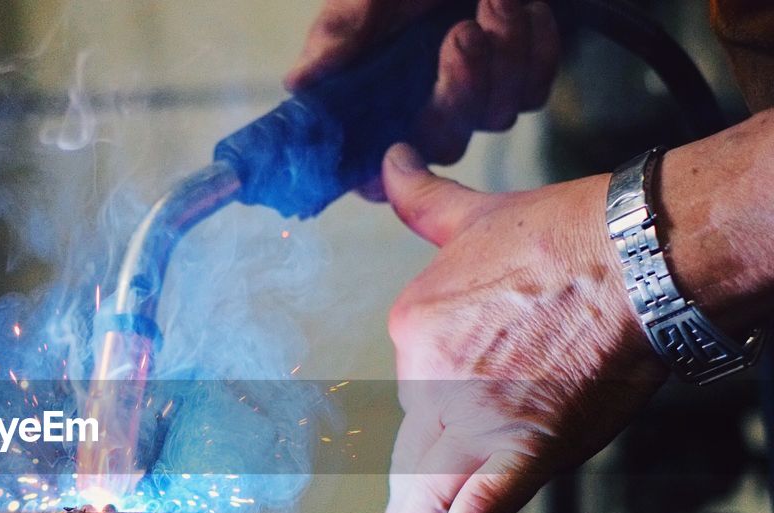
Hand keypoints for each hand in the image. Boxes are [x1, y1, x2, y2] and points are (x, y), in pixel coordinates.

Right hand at [286, 0, 560, 178]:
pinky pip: (533, 91)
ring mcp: (471, 101)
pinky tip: (519, 7)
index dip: (381, 177)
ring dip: (503, 54)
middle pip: (445, 145)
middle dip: (460, 90)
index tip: (397, 146)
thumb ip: (340, 32)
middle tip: (462, 33)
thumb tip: (298, 82)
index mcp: (372, 101)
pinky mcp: (517, 81)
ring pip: (497, 116)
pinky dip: (534, 48)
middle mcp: (420, 112)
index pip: (372, 169)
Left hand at [356, 143, 665, 512]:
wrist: (636, 254)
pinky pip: (477, 510)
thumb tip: (393, 162)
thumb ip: (422, 200)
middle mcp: (429, 379)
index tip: (458, 409)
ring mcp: (473, 419)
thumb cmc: (563, 231)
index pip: (415, 385)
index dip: (440, 398)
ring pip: (430, 488)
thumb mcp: (473, 213)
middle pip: (416, 446)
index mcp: (413, 328)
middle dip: (403, 495)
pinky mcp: (524, 450)